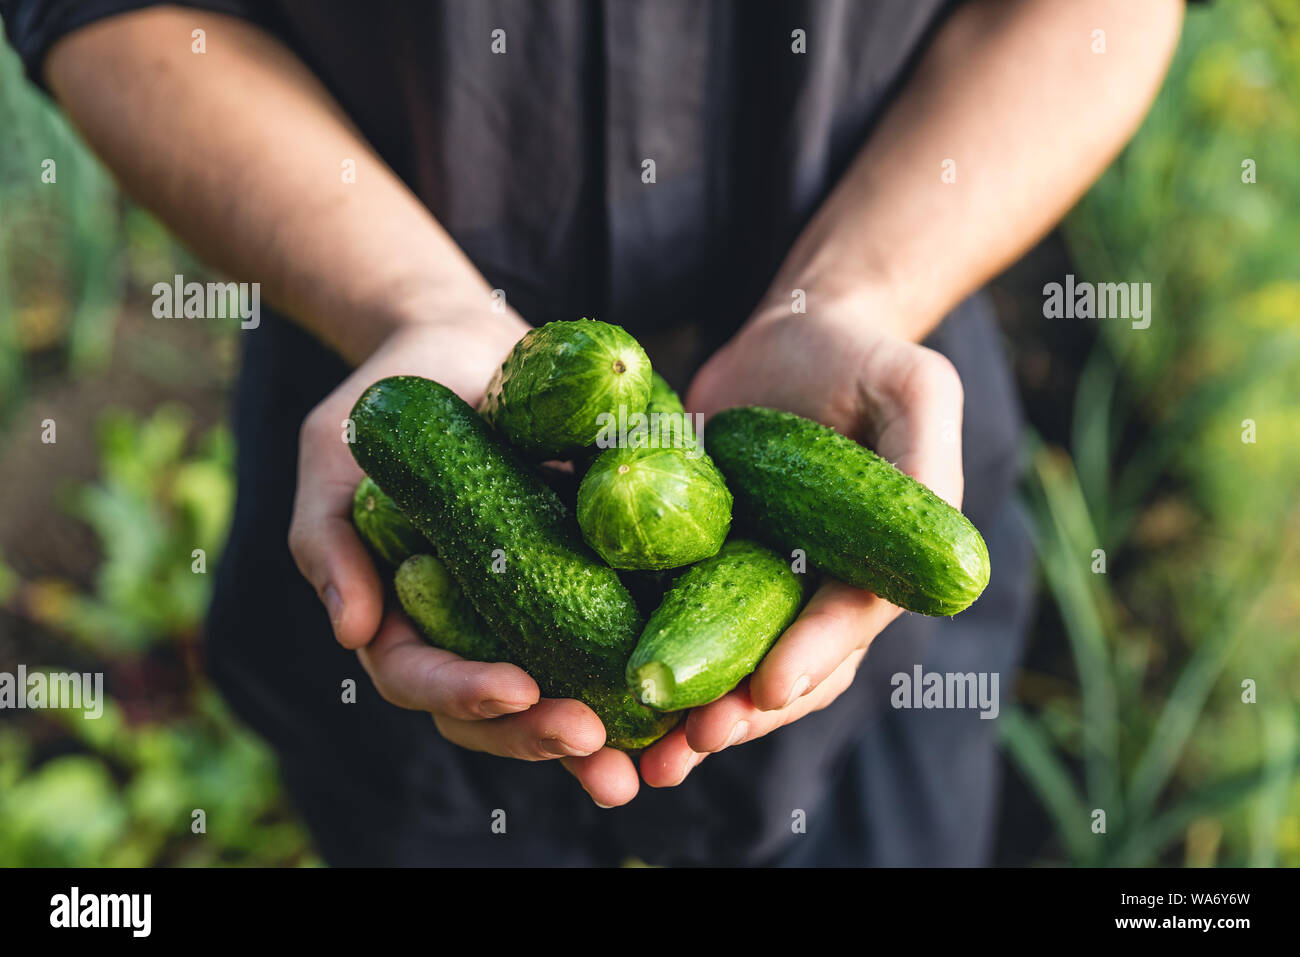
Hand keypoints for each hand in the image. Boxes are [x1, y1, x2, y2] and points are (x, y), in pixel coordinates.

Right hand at [288, 315, 643, 803]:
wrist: (468, 345)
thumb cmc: (392, 398)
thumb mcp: (336, 455)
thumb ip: (329, 537)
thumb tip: (351, 633)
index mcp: (404, 614)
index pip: (421, 677)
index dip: (465, 693)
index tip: (519, 689)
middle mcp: (470, 627)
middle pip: (498, 709)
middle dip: (541, 735)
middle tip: (593, 743)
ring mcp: (532, 608)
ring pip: (562, 692)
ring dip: (603, 735)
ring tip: (650, 759)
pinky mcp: (589, 579)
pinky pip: (618, 636)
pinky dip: (648, 670)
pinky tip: (689, 698)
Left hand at [629, 304, 965, 788]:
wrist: (789, 341)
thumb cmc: (860, 358)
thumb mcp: (912, 386)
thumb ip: (927, 455)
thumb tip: (947, 547)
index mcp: (877, 567)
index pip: (849, 621)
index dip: (813, 657)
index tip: (767, 689)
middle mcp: (816, 592)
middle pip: (787, 668)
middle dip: (744, 711)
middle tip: (693, 741)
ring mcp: (755, 585)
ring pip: (728, 664)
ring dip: (694, 710)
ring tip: (650, 752)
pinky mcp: (699, 566)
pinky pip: (675, 623)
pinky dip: (651, 660)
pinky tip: (605, 694)